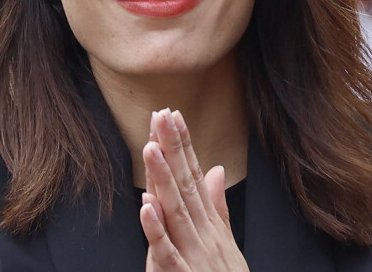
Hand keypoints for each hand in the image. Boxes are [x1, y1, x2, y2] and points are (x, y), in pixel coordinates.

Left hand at [140, 108, 247, 271]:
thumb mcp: (225, 242)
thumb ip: (218, 205)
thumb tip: (217, 168)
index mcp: (210, 222)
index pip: (195, 175)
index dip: (184, 144)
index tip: (173, 115)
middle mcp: (203, 232)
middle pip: (185, 184)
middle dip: (173, 148)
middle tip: (162, 115)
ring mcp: (194, 255)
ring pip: (176, 211)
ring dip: (163, 179)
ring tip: (151, 148)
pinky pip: (167, 254)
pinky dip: (156, 231)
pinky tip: (145, 206)